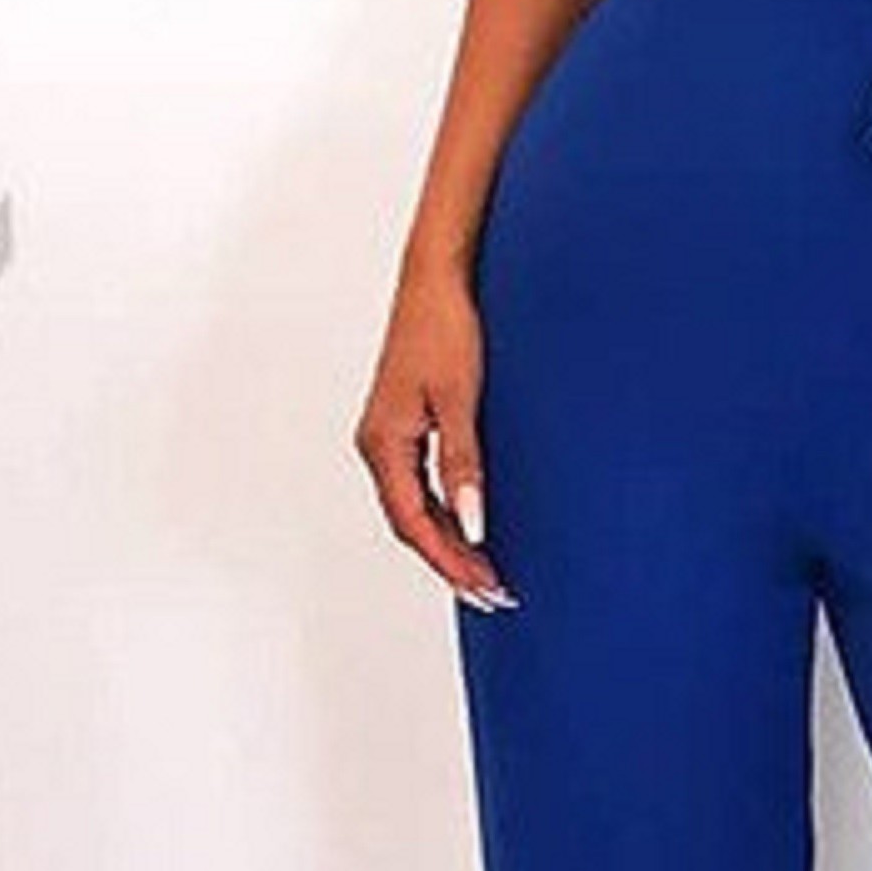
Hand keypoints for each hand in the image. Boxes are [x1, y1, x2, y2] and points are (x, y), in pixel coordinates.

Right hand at [356, 260, 514, 606]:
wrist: (435, 278)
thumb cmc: (444, 327)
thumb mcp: (460, 399)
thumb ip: (464, 465)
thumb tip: (473, 524)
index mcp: (383, 443)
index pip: (414, 524)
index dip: (450, 561)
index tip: (484, 586)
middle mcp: (378, 445)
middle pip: (411, 524)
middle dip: (451, 562)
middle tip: (493, 592)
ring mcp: (388, 436)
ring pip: (414, 508)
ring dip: (448, 542)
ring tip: (485, 573)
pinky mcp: (404, 425)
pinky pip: (418, 486)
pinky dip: (443, 513)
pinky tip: (469, 527)